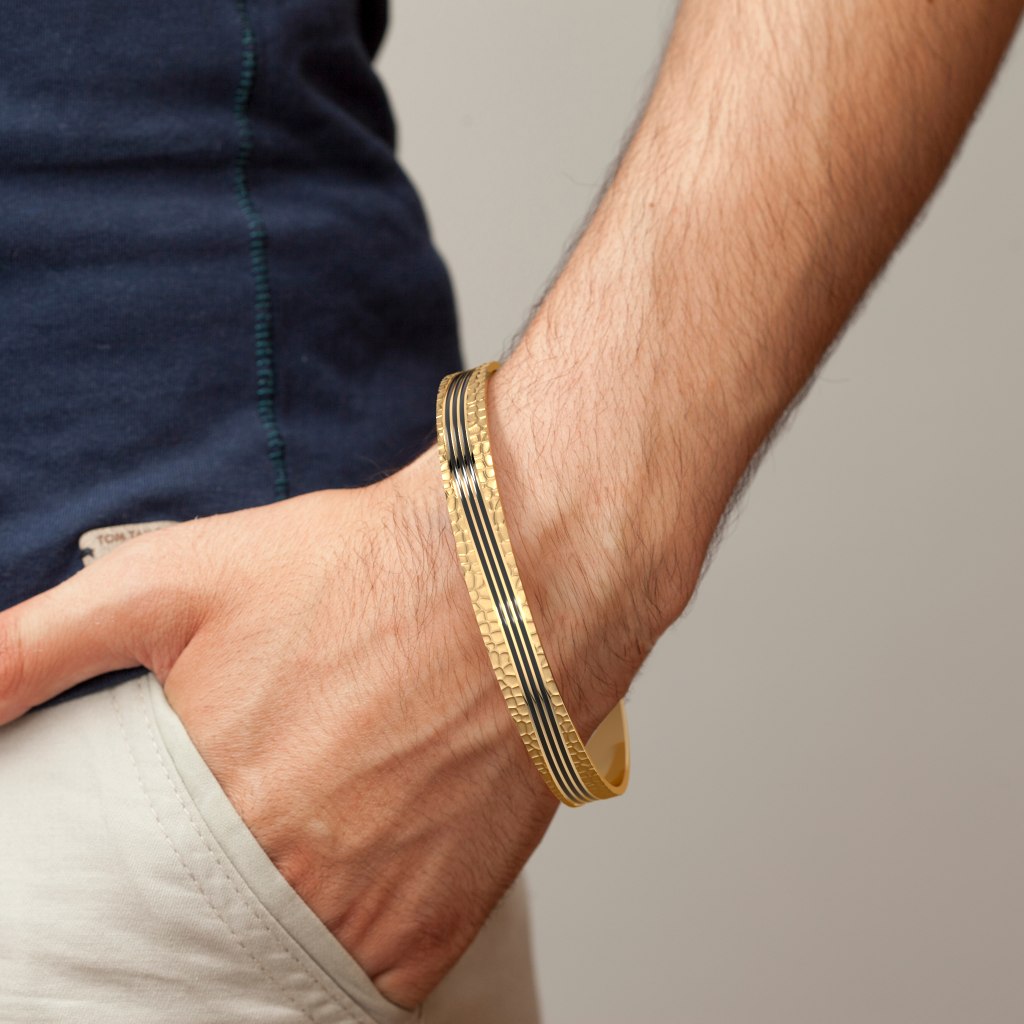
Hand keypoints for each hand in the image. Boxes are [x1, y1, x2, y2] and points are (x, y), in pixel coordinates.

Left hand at [0, 454, 558, 1007]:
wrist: (509, 575)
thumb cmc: (352, 570)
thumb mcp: (171, 580)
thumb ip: (35, 646)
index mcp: (208, 807)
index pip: (125, 910)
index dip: (134, 890)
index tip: (156, 866)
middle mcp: (290, 876)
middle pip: (208, 945)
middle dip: (207, 906)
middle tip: (238, 850)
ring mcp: (376, 908)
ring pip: (290, 970)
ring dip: (279, 934)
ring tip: (294, 861)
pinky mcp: (445, 916)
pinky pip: (376, 983)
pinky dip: (352, 950)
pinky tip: (356, 882)